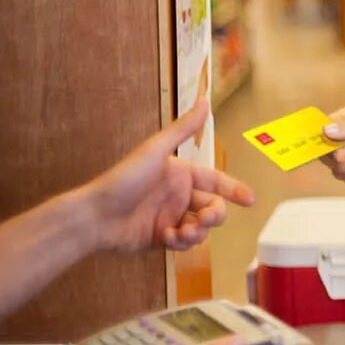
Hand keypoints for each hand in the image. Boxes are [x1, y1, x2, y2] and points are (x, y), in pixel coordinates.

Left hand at [83, 102, 255, 253]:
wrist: (95, 217)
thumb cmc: (123, 180)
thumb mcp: (156, 150)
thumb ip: (183, 128)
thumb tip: (205, 101)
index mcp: (180, 175)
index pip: (216, 181)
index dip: (234, 190)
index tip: (250, 200)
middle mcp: (178, 196)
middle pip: (213, 207)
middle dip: (215, 215)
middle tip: (206, 218)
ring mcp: (171, 217)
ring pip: (202, 228)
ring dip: (198, 232)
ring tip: (183, 232)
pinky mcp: (162, 238)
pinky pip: (185, 243)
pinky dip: (181, 242)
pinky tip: (168, 237)